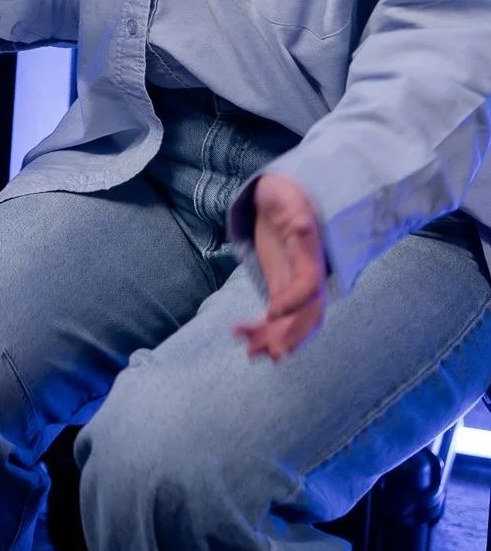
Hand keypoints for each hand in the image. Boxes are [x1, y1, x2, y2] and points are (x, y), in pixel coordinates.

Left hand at [234, 172, 326, 360]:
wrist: (288, 197)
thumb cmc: (285, 196)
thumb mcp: (286, 197)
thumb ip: (293, 211)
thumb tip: (302, 225)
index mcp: (310, 255)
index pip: (309, 285)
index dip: (295, 301)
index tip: (273, 312)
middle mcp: (307, 276)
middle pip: (308, 312)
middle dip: (293, 334)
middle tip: (273, 353)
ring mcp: (295, 285)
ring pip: (293, 321)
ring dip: (275, 339)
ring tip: (251, 352)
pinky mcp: (282, 288)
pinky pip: (276, 316)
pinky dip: (261, 329)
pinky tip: (240, 333)